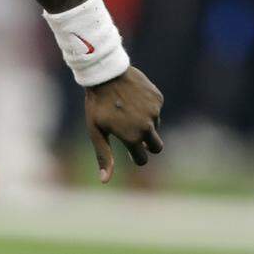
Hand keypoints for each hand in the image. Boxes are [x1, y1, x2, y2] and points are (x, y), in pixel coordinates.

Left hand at [85, 66, 164, 182]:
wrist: (105, 74)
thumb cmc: (97, 104)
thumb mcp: (96, 131)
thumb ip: (103, 155)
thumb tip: (104, 180)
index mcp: (132, 137)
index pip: (143, 159)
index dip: (136, 156)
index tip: (130, 152)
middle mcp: (147, 126)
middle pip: (156, 147)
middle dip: (147, 144)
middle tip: (133, 133)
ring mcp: (154, 111)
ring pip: (155, 126)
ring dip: (145, 123)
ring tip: (126, 110)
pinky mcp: (158, 98)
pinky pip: (155, 109)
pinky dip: (147, 107)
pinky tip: (132, 98)